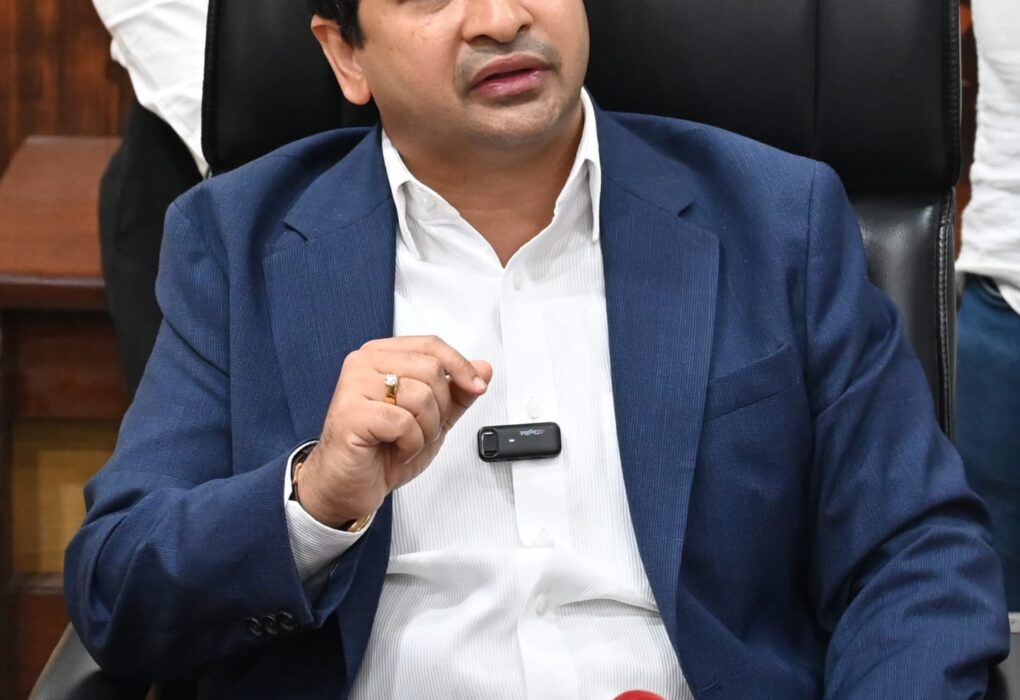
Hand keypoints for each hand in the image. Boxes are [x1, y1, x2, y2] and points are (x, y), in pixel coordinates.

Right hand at [296, 336, 491, 527]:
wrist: (347, 485)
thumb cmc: (380, 451)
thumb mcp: (430, 419)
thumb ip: (456, 393)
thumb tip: (484, 368)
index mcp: (381, 356)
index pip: (431, 345)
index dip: (461, 366)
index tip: (477, 387)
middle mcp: (364, 364)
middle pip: (431, 370)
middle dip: (440, 409)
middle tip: (422, 430)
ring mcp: (354, 386)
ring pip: (421, 396)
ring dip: (425, 430)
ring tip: (406, 441)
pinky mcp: (351, 413)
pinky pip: (404, 423)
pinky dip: (410, 444)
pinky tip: (395, 449)